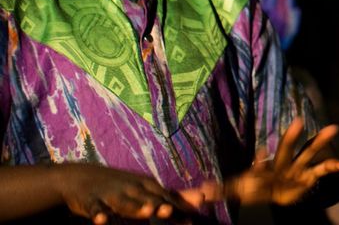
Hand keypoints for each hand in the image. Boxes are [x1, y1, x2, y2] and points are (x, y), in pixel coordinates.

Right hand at [58, 164, 193, 223]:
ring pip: (126, 203)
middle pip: (150, 199)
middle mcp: (133, 189)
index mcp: (148, 187)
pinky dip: (99, 215)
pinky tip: (101, 221)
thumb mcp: (146, 190)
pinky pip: (96, 210)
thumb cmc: (121, 187)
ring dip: (136, 208)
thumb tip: (201, 202)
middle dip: (161, 205)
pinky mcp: (92, 202)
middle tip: (171, 210)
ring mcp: (112, 195)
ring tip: (147, 212)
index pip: (168, 198)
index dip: (180, 205)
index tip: (196, 211)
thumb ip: (171, 199)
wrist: (79, 177)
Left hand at [181, 119, 338, 207]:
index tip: (260, 154)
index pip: (260, 163)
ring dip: (321, 141)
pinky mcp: (308, 177)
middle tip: (298, 121)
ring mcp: (297, 168)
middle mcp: (282, 164)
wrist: (274, 190)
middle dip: (292, 137)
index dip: (259, 159)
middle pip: (287, 150)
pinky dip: (335, 167)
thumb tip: (197, 194)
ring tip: (335, 127)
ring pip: (309, 153)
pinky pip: (323, 171)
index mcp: (263, 168)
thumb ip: (219, 191)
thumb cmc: (253, 188)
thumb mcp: (236, 190)